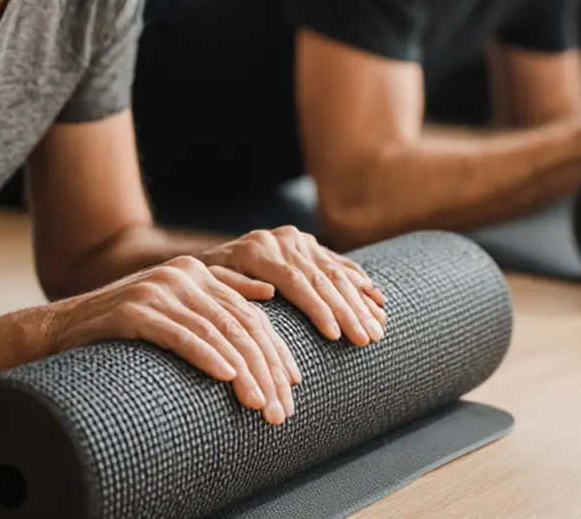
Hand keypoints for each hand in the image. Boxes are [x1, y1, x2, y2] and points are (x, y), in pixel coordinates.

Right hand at [52, 253, 304, 423]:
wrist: (63, 327)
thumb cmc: (125, 324)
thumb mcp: (176, 304)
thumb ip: (220, 292)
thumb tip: (269, 291)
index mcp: (198, 272)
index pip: (250, 314)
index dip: (275, 349)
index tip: (294, 384)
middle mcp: (183, 275)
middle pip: (239, 324)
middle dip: (265, 368)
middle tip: (282, 406)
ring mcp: (158, 290)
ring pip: (216, 333)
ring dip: (243, 372)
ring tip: (260, 403)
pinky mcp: (134, 310)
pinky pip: (181, 336)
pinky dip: (208, 356)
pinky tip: (227, 376)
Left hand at [201, 226, 387, 348]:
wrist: (203, 262)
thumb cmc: (202, 286)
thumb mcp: (209, 286)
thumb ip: (234, 288)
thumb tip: (267, 294)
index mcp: (257, 251)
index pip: (296, 282)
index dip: (318, 309)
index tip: (335, 336)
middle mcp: (281, 241)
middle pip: (322, 278)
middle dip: (348, 311)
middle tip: (368, 338)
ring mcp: (298, 241)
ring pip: (336, 273)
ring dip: (360, 302)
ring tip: (379, 328)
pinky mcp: (309, 245)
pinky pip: (340, 264)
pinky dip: (361, 283)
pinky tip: (379, 300)